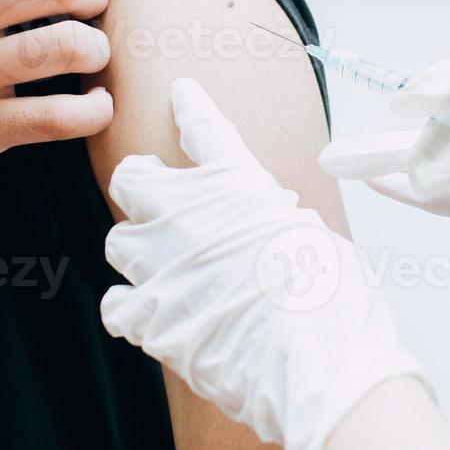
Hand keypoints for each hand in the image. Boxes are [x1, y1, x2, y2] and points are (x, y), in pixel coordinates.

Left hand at [100, 78, 426, 449]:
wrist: (315, 358)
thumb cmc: (332, 299)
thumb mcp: (312, 238)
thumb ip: (276, 224)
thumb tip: (263, 234)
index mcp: (238, 183)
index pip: (205, 128)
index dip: (191, 105)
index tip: (180, 90)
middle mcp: (188, 212)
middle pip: (134, 179)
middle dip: (142, 185)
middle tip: (155, 199)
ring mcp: (161, 262)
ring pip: (121, 242)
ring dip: (140, 251)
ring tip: (162, 269)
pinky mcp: (147, 315)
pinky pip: (118, 303)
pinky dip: (130, 308)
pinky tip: (145, 315)